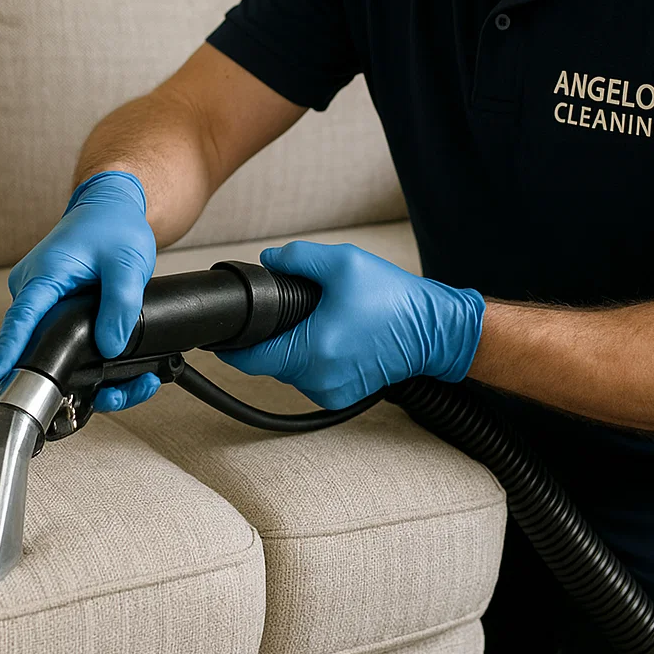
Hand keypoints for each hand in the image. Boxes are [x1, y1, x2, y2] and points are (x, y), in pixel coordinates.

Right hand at [0, 170, 159, 412]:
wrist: (109, 209)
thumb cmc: (114, 227)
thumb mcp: (128, 263)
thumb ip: (120, 304)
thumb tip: (109, 347)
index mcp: (45, 274)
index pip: (22, 317)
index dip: (8, 349)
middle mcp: (33, 288)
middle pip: (37, 342)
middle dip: (67, 376)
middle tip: (113, 396)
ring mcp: (40, 298)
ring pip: (50, 344)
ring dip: (84, 370)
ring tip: (131, 385)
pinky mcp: (50, 306)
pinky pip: (58, 335)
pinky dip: (84, 354)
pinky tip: (117, 368)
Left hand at [214, 241, 485, 408]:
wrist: (433, 328)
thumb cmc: (392, 298)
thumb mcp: (343, 263)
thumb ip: (298, 258)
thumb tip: (267, 260)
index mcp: (311, 351)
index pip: (248, 358)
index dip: (229, 344)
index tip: (220, 332)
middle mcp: (317, 379)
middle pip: (268, 360)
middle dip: (270, 334)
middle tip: (289, 307)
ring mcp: (330, 391)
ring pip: (289, 369)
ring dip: (292, 346)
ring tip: (319, 319)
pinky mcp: (342, 395)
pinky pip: (310, 376)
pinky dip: (312, 357)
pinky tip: (331, 335)